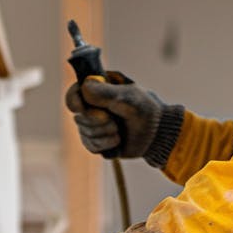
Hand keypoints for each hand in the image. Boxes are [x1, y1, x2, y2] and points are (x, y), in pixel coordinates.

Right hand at [65, 71, 183, 166]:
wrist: (157, 134)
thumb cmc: (146, 110)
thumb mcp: (128, 98)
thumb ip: (106, 93)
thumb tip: (84, 87)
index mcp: (99, 88)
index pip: (74, 93)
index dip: (75, 102)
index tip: (82, 108)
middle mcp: (94, 106)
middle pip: (78, 117)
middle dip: (96, 122)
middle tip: (114, 121)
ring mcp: (95, 124)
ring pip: (84, 133)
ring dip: (103, 134)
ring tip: (119, 132)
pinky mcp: (99, 140)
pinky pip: (90, 146)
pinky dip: (104, 145)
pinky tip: (117, 142)